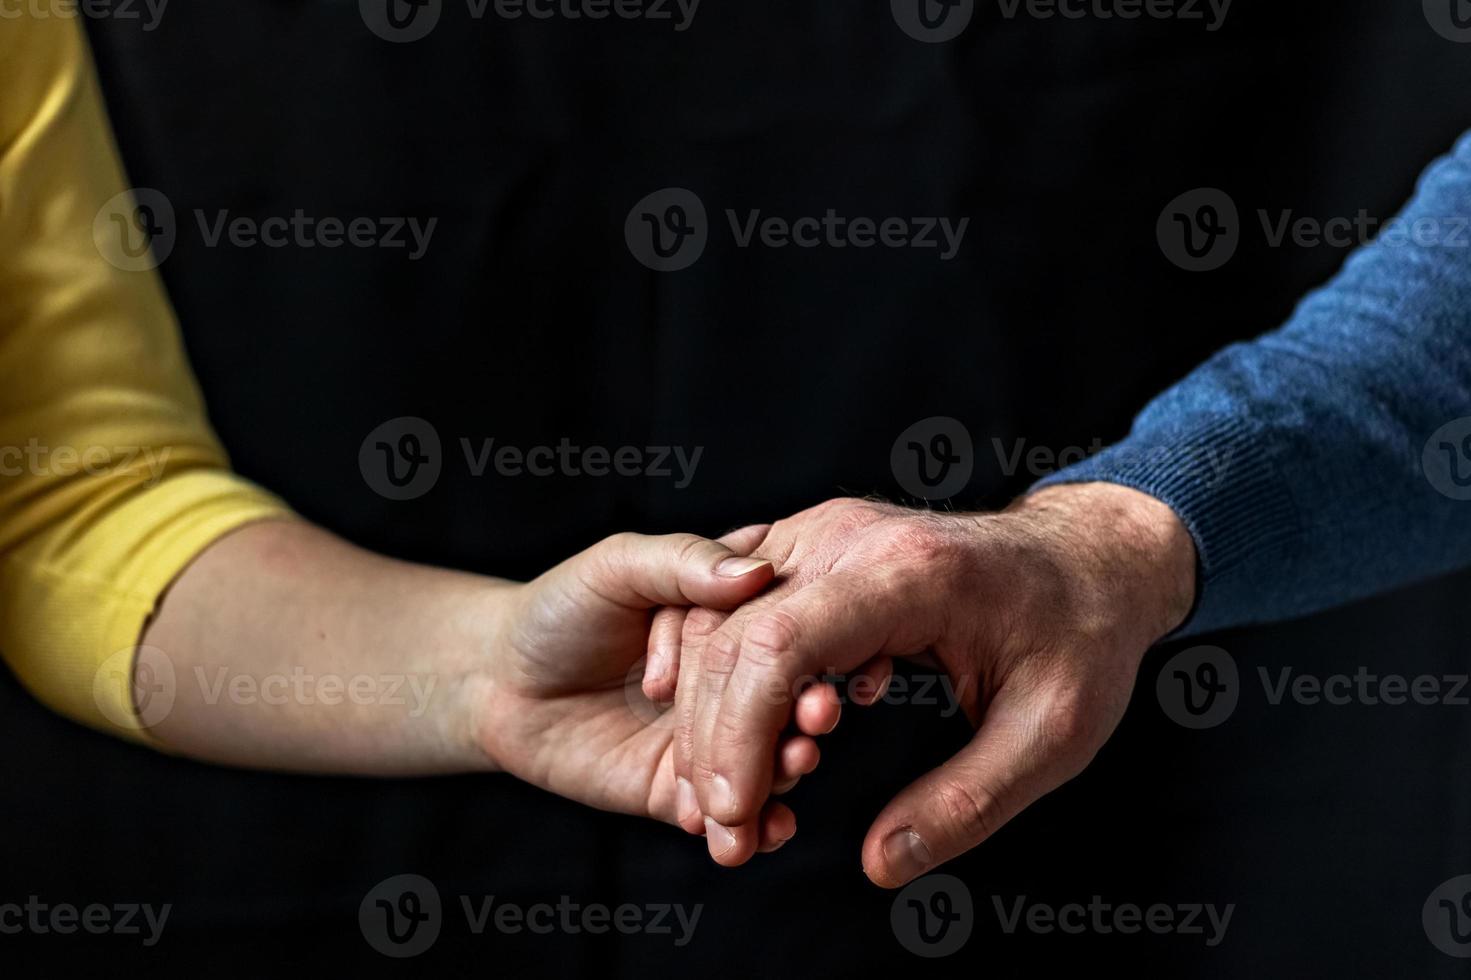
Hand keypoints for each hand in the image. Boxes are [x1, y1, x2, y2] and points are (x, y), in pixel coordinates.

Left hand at [470, 528, 817, 850]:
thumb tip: (756, 571)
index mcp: (726, 616)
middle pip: (783, 700)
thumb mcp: (618, 565)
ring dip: (789, 768)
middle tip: (817, 718)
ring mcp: (708, 737)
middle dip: (805, 713)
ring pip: (764, 759)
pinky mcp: (679, 789)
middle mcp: (729, 680)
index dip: (803, 646)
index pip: (778, 632)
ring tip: (796, 765)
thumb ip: (684, 563)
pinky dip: (755, 825)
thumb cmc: (558, 608)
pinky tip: (770, 827)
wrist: (496, 681)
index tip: (823, 660)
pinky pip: (723, 812)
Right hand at [661, 484, 1195, 881]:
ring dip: (708, 720)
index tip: (738, 815)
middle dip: (714, 747)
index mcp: (908, 573)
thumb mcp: (1052, 733)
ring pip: (716, 622)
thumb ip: (968, 802)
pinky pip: (729, 609)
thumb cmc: (1079, 635)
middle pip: (731, 637)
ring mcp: (821, 535)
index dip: (740, 735)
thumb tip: (882, 862)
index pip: (780, 644)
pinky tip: (740, 747)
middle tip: (730, 836)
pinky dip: (718, 681)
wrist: (1087, 560)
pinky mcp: (809, 549)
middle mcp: (848, 538)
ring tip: (740, 804)